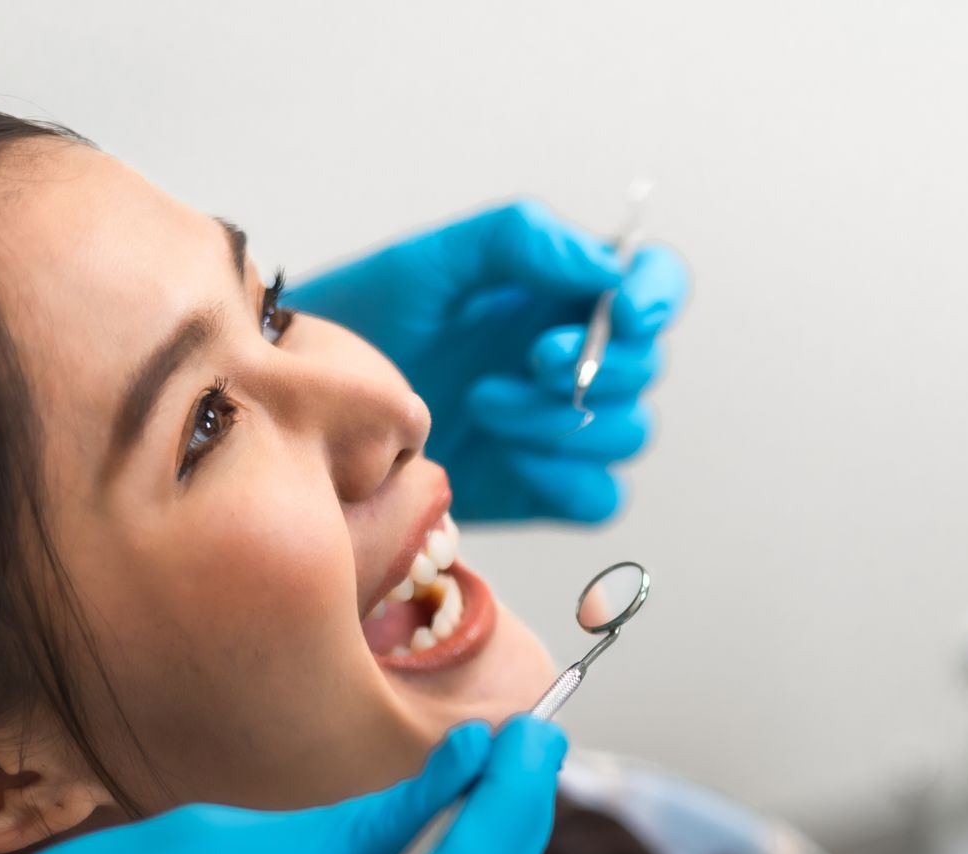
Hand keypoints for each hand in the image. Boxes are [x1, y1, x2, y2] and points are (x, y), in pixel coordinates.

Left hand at [286, 201, 688, 523]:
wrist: (309, 406)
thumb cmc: (363, 323)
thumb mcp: (432, 261)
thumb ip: (519, 241)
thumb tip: (602, 264)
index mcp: (559, 295)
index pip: (653, 283)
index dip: (657, 296)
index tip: (623, 309)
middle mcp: (572, 361)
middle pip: (644, 368)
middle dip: (597, 366)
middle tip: (529, 360)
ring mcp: (559, 429)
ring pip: (625, 434)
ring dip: (563, 420)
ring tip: (484, 403)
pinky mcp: (539, 488)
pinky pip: (596, 497)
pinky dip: (566, 479)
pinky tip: (507, 458)